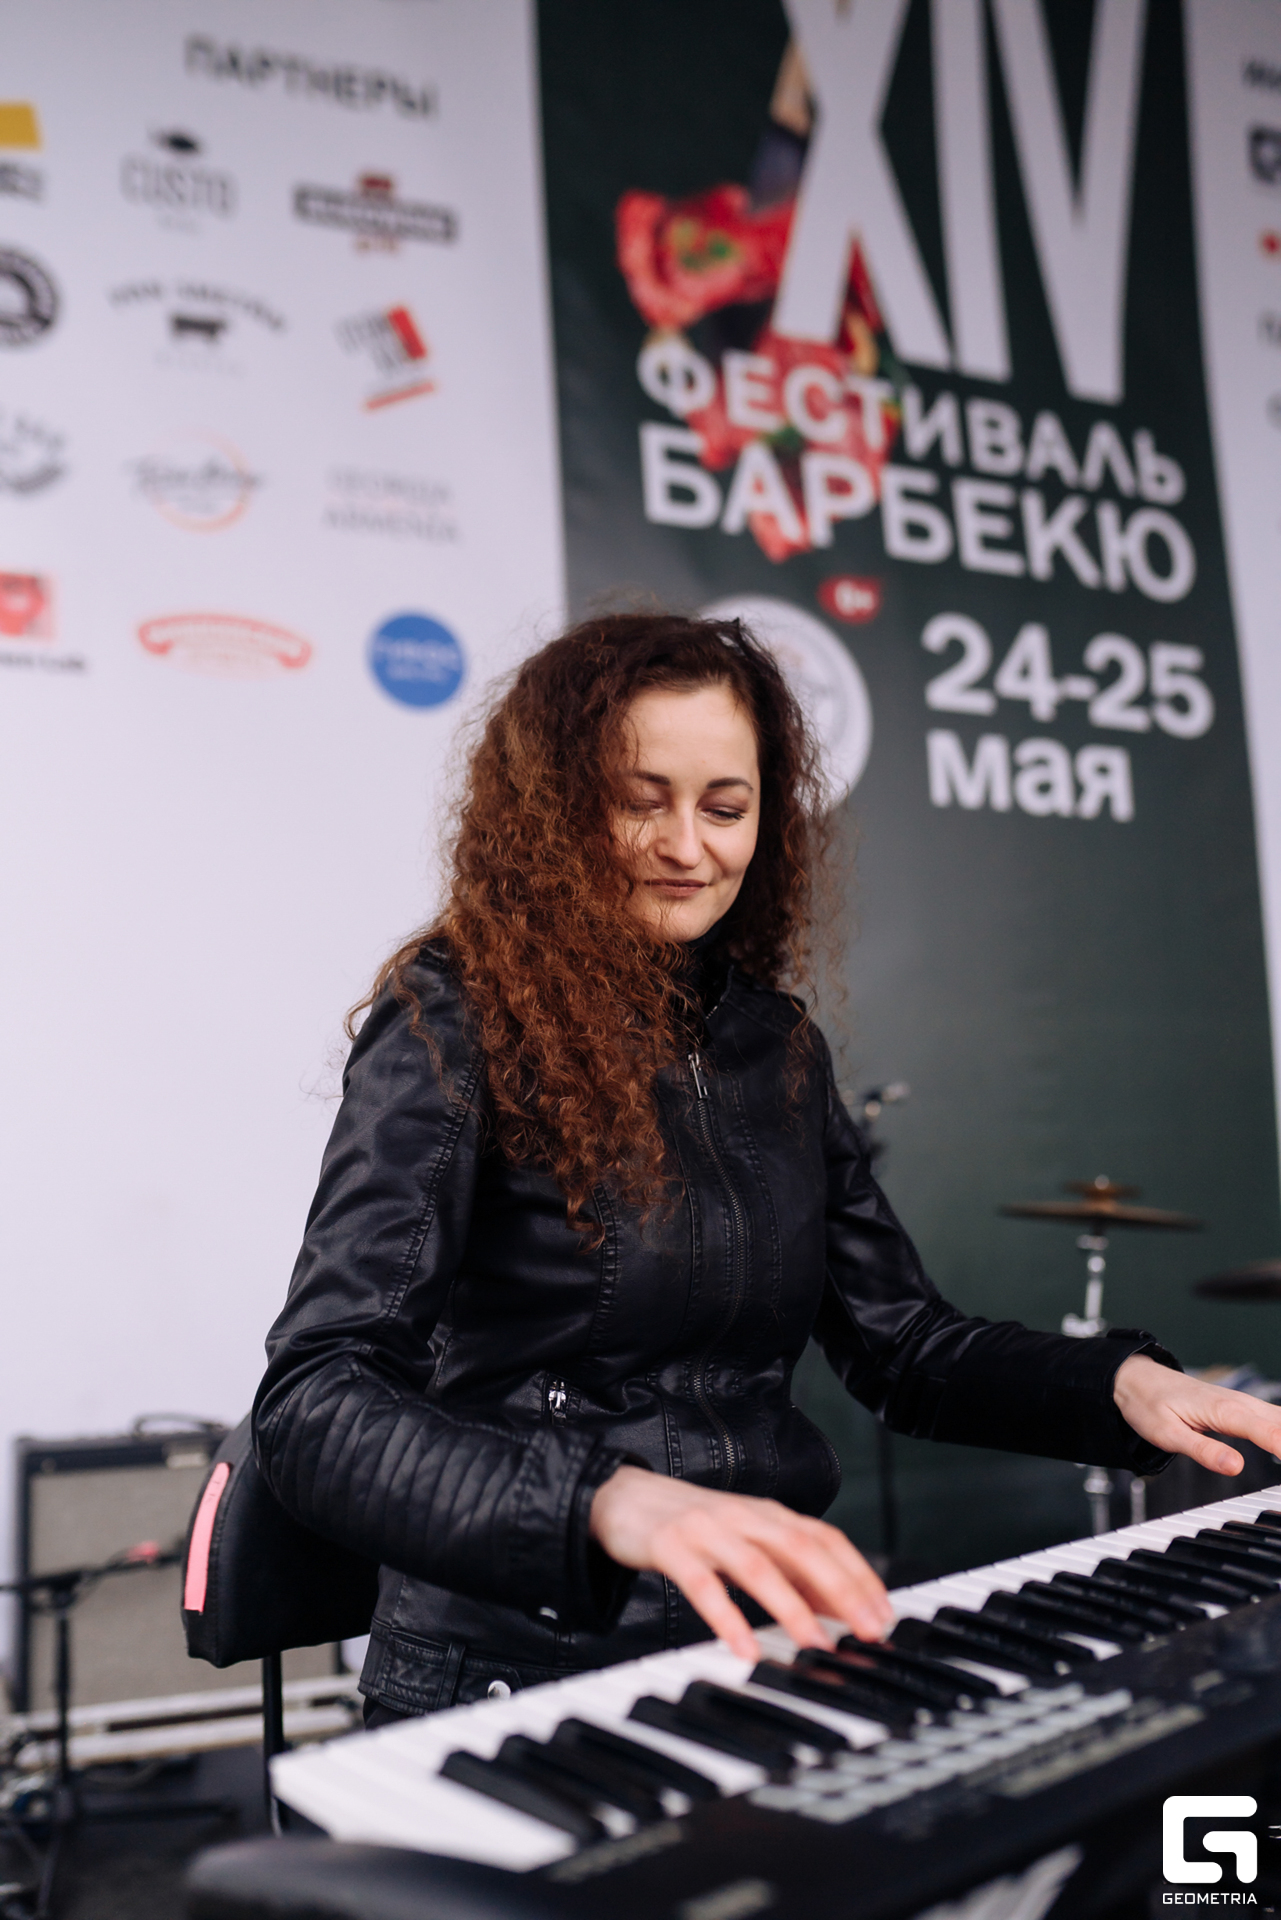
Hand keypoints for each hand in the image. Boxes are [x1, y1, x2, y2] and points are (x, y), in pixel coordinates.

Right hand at [589, 1465, 893, 1660]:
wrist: (623, 1497)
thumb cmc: (692, 1525)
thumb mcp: (747, 1539)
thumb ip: (789, 1568)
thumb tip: (840, 1605)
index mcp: (767, 1514)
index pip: (825, 1538)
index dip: (858, 1574)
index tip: (884, 1613)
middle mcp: (743, 1516)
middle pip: (802, 1547)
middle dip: (841, 1589)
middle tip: (867, 1629)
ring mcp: (707, 1529)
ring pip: (758, 1566)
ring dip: (792, 1606)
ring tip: (815, 1643)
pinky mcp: (671, 1546)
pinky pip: (703, 1586)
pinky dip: (726, 1618)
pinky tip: (743, 1648)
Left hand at [1113, 1354, 1280, 1474]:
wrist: (1138, 1380)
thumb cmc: (1150, 1405)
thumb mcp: (1168, 1435)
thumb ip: (1203, 1451)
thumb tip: (1236, 1467)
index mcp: (1224, 1409)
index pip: (1268, 1433)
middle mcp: (1239, 1403)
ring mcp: (1243, 1403)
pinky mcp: (1243, 1408)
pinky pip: (1275, 1419)